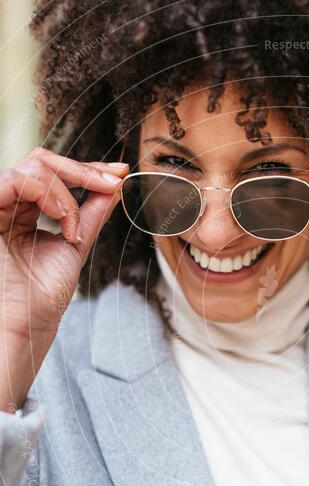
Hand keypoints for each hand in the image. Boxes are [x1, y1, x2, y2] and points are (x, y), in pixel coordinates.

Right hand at [0, 147, 128, 408]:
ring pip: (34, 168)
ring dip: (67, 191)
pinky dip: (48, 194)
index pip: (54, 176)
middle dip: (83, 170)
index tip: (120, 173)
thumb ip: (91, 214)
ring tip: (74, 226)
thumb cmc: (43, 295)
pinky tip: (62, 220)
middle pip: (43, 163)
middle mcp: (8, 206)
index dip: (87, 170)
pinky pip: (17, 180)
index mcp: (24, 213)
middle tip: (112, 183)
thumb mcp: (75, 245)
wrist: (28, 323)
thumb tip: (114, 187)